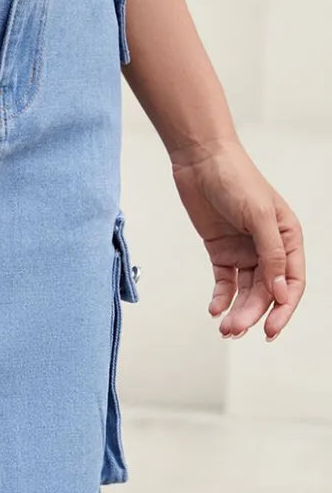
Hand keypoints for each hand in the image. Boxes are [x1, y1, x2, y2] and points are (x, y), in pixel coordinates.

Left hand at [170, 138, 304, 340]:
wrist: (200, 161)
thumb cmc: (235, 179)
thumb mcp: (259, 216)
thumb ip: (271, 255)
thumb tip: (280, 292)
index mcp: (287, 238)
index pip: (292, 283)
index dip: (283, 309)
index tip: (270, 331)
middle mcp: (268, 247)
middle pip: (266, 291)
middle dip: (253, 314)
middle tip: (234, 331)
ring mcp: (245, 251)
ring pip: (246, 291)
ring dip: (237, 311)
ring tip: (224, 328)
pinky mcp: (222, 251)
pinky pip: (225, 282)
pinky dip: (221, 298)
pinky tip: (214, 309)